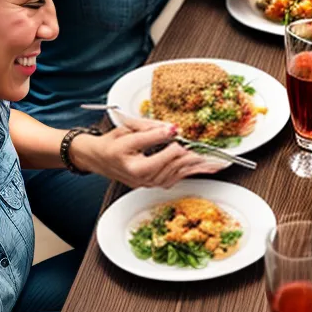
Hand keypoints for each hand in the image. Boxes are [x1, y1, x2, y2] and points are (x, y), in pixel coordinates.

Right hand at [70, 119, 225, 188]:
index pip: (155, 150)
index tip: (179, 131)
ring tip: (214, 163)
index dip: (169, 139)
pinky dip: (189, 173)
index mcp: (131, 163)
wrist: (97, 157)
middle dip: (190, 157)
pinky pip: (174, 178)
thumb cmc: (111, 142)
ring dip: (195, 167)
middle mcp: (139, 177)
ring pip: (174, 174)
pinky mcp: (151, 183)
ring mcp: (145, 182)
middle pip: (169, 165)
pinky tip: (203, 169)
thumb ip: (150, 129)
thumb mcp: (128, 129)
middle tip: (210, 152)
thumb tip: (172, 129)